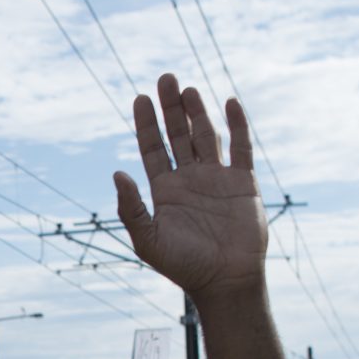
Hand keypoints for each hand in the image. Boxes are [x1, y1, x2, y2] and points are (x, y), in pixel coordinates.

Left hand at [114, 75, 267, 302]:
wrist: (224, 281)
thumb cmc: (183, 266)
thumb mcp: (147, 240)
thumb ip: (130, 208)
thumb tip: (116, 173)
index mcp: (165, 190)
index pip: (152, 148)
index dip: (146, 123)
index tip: (140, 98)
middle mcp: (189, 179)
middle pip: (178, 134)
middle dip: (170, 107)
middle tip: (165, 78)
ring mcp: (217, 178)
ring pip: (206, 135)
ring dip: (197, 112)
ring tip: (187, 89)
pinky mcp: (242, 183)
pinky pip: (241, 147)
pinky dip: (237, 125)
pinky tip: (229, 102)